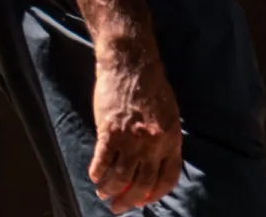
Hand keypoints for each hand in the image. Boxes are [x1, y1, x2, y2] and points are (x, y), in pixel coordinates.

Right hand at [90, 43, 182, 212]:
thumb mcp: (169, 113)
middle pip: (142, 183)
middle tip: (118, 207)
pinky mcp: (109, 132)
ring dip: (110, 189)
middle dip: (129, 199)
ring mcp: (131, 140)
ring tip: (103, 194)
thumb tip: (154, 157)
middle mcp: (153, 145)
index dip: (154, 194)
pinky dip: (97, 172)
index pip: (166, 179)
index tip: (144, 200)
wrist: (131, 63)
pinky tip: (94, 177)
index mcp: (171, 140)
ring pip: (120, 176)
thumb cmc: (151, 84)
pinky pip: (102, 160)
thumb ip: (163, 137)